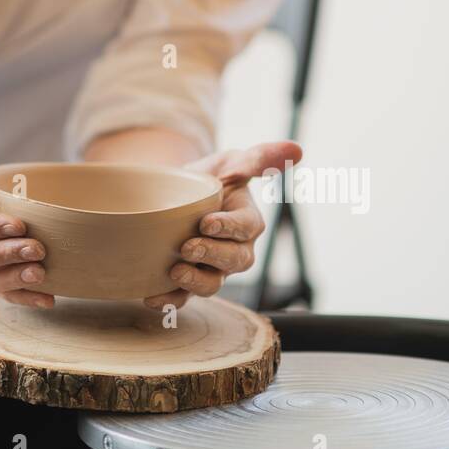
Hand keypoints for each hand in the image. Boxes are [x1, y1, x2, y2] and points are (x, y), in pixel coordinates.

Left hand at [143, 139, 302, 310]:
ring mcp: (212, 269)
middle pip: (234, 261)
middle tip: (187, 247)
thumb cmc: (208, 178)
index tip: (206, 222)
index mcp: (247, 221)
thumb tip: (296, 147)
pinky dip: (169, 300)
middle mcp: (235, 250)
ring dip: (194, 282)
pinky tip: (151, 297)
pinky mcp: (187, 283)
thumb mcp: (229, 163)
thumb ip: (257, 158)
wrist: (171, 195)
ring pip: (212, 284)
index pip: (247, 227)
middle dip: (212, 256)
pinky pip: (183, 298)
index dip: (229, 227)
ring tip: (174, 272)